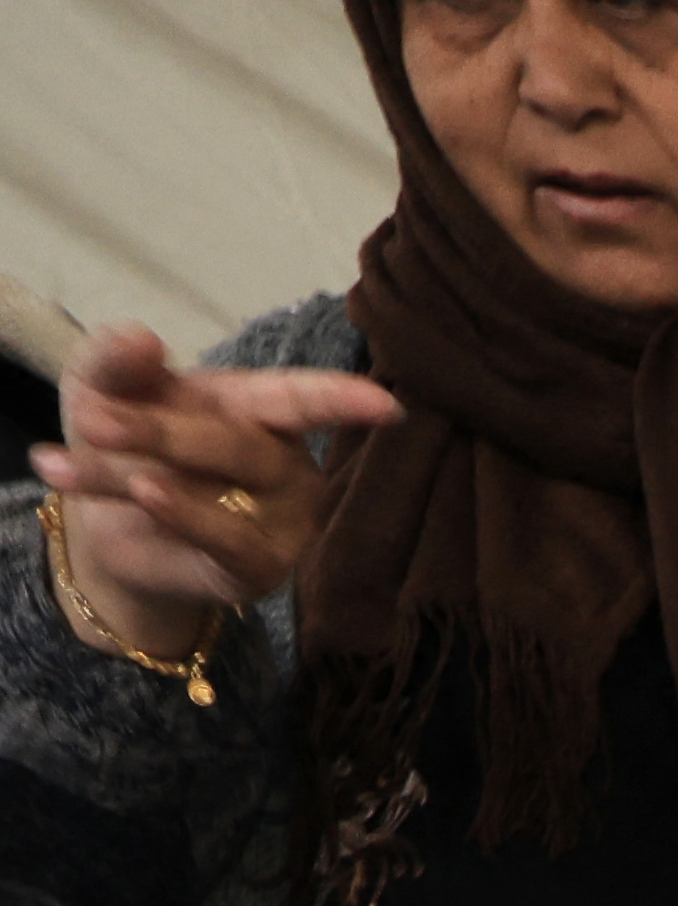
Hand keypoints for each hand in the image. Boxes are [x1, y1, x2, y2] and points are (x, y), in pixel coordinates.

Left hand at [29, 328, 399, 663]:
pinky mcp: (261, 568)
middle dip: (157, 430)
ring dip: (136, 472)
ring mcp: (283, 521)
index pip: (304, 400)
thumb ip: (114, 358)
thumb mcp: (101, 388)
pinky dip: (184, 514)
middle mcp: (285, 465)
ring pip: (226, 486)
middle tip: (90, 420)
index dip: (343, 399)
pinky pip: (232, 539)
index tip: (386, 405)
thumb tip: (143, 338)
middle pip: (239, 441)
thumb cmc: (122, 446)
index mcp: (257, 411)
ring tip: (62, 464)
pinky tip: (142, 492)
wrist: (104, 531)